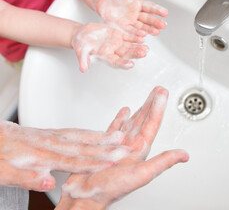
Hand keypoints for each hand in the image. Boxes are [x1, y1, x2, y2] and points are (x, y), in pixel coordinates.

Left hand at [0, 121, 130, 191]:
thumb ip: (26, 178)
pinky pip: (76, 132)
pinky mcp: (53, 134)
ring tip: (121, 136)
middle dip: (108, 148)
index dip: (94, 164)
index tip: (113, 164)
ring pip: (83, 137)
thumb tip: (48, 183)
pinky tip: (99, 134)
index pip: (73, 161)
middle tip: (127, 147)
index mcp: (41, 155)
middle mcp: (51, 143)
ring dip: (103, 138)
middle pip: (84, 147)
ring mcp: (53, 136)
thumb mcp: (3, 171)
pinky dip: (91, 133)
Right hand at [56, 87, 188, 209]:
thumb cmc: (110, 189)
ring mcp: (118, 146)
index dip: (158, 107)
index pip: (152, 123)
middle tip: (158, 90)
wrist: (85, 196)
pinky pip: (114, 129)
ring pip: (131, 122)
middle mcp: (131, 147)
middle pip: (144, 120)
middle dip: (152, 104)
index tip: (162, 92)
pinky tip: (124, 112)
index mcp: (140, 150)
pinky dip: (120, 119)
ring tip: (146, 98)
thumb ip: (163, 162)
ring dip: (139, 110)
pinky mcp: (105, 147)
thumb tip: (184, 155)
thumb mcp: (141, 174)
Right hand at [72, 23, 147, 71]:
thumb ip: (83, 59)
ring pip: (130, 46)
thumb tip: (83, 69)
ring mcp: (117, 44)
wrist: (83, 34)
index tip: (131, 65)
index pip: (116, 62)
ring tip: (147, 47)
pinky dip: (135, 36)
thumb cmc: (81, 44)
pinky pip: (129, 36)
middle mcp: (114, 52)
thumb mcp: (80, 51)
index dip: (123, 64)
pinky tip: (143, 36)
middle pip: (126, 54)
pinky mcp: (119, 35)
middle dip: (135, 54)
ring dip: (138, 47)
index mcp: (106, 57)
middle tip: (143, 53)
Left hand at [93, 0, 167, 36]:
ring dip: (149, 30)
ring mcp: (130, 21)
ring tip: (156, 32)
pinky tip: (143, 37)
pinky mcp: (122, 27)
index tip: (165, 13)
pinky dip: (136, 34)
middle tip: (163, 25)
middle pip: (148, 19)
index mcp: (138, 3)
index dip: (157, 10)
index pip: (150, 7)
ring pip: (141, 27)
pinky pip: (130, 31)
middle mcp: (136, 13)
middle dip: (156, 22)